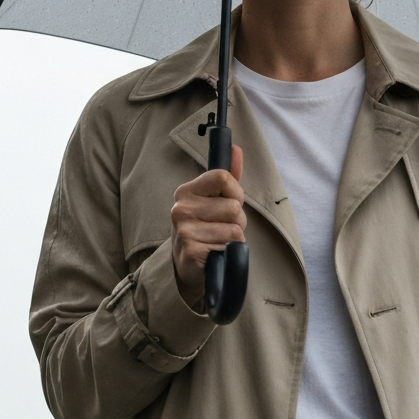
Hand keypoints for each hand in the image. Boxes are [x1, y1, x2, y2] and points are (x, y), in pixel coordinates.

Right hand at [171, 145, 245, 309]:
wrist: (191, 268)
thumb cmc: (206, 231)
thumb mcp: (215, 202)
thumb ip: (227, 177)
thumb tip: (236, 149)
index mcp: (186, 192)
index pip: (223, 177)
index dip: (235, 192)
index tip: (230, 203)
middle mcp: (181, 209)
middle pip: (234, 206)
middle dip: (237, 221)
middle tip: (222, 229)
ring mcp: (184, 230)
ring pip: (235, 228)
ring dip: (233, 238)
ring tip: (218, 242)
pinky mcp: (191, 251)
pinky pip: (229, 245)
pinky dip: (228, 252)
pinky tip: (215, 254)